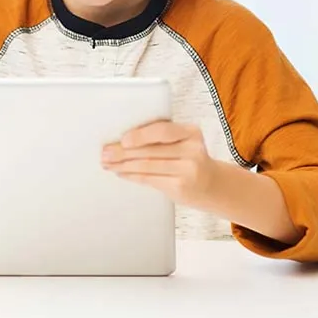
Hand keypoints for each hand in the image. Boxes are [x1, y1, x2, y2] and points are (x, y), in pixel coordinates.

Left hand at [101, 121, 220, 205]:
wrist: (212, 185)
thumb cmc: (190, 160)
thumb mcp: (185, 142)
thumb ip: (162, 137)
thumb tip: (123, 138)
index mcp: (191, 132)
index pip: (163, 130)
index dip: (141, 135)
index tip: (123, 139)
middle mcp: (192, 150)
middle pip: (151, 150)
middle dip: (123, 151)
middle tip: (105, 152)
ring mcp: (188, 170)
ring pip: (147, 165)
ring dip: (123, 164)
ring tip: (108, 163)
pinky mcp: (180, 187)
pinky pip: (149, 179)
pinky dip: (132, 175)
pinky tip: (121, 172)